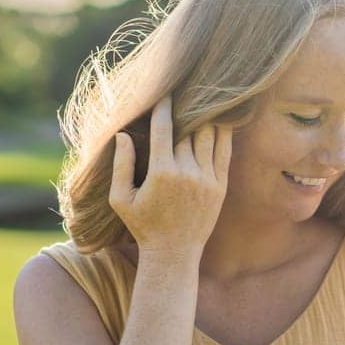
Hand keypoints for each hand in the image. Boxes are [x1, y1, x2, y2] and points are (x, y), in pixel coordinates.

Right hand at [108, 94, 231, 256]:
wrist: (174, 253)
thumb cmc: (143, 226)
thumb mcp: (121, 198)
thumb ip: (121, 165)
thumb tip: (122, 135)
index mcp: (161, 172)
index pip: (164, 128)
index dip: (165, 107)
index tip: (166, 92)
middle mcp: (187, 172)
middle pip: (189, 128)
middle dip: (186, 109)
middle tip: (187, 90)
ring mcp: (207, 179)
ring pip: (209, 136)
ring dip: (206, 117)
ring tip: (204, 99)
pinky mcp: (220, 186)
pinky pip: (224, 151)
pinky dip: (223, 133)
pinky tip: (221, 119)